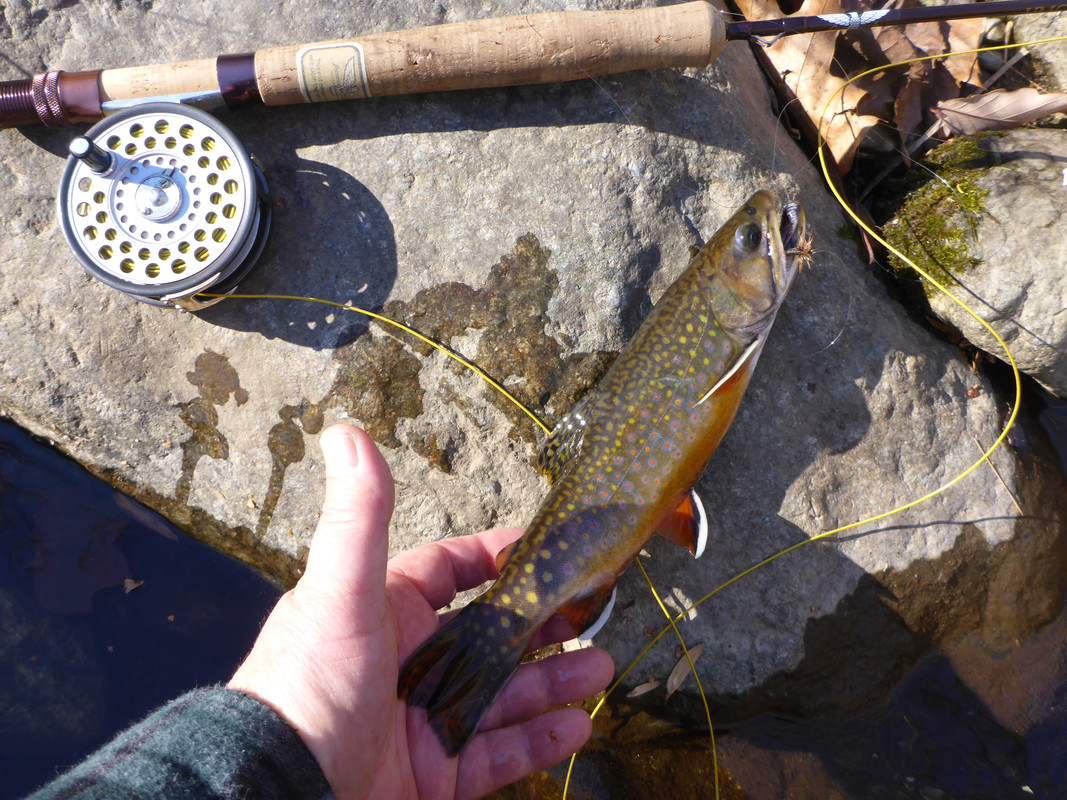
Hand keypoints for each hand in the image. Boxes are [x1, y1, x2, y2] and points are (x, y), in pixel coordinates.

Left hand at [229, 424, 613, 799]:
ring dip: (554, 679)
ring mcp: (426, 720)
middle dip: (543, 624)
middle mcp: (410, 663)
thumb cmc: (306, 687)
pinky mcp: (435, 774)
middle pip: (492, 635)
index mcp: (388, 612)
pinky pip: (498, 753)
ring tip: (600, 668)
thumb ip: (358, 518)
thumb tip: (347, 432)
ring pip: (505, 693)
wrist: (280, 793)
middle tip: (591, 614)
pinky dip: (539, 739)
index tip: (547, 549)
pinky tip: (575, 725)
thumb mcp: (338, 594)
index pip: (452, 572)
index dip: (498, 558)